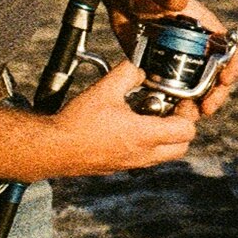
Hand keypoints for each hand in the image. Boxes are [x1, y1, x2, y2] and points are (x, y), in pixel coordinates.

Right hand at [40, 62, 194, 176]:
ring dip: (165, 137)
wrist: (49, 149)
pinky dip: (147, 146)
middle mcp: (141, 155)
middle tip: (169, 110)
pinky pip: (143, 160)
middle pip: (182, 148)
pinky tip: (129, 128)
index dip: (188, 113)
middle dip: (182, 127)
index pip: (187, 131)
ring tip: (149, 117)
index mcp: (144, 136)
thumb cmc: (76, 122)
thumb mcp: (106, 88)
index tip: (178, 100)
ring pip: (163, 156)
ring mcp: (128, 165)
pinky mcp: (116, 168)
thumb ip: (129, 73)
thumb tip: (140, 69)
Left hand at [108, 0, 237, 114]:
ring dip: (196, 104)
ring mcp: (177, 60)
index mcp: (205, 29)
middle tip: (207, 109)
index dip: (234, 65)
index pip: (230, 49)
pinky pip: (171, 91)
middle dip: (216, 94)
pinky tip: (165, 114)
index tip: (227, 79)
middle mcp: (196, 47)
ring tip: (187, 116)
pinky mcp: (158, 70)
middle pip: (216, 75)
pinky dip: (172, 104)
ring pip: (195, 88)